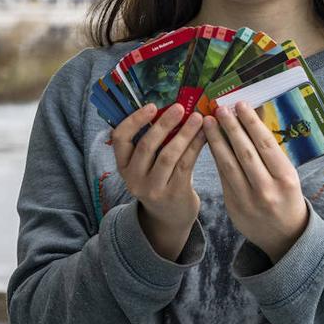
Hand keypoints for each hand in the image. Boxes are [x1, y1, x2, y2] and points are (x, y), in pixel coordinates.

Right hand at [112, 103, 206, 260]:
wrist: (169, 217)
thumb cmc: (159, 180)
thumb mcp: (146, 165)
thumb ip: (152, 142)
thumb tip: (171, 107)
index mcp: (124, 165)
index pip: (120, 138)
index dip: (134, 120)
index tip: (152, 106)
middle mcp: (134, 178)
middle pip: (147, 146)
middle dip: (165, 123)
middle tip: (180, 107)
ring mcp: (153, 189)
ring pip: (168, 155)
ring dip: (184, 133)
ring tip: (198, 117)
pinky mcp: (173, 194)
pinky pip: (185, 165)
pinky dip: (195, 147)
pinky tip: (204, 135)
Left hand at [203, 102, 307, 262]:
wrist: (284, 236)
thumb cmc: (287, 197)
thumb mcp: (287, 174)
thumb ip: (270, 150)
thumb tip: (255, 116)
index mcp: (286, 178)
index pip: (266, 145)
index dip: (251, 123)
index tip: (241, 104)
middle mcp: (267, 189)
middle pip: (245, 152)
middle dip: (231, 127)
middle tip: (220, 108)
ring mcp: (248, 200)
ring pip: (229, 164)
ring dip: (216, 140)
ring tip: (208, 121)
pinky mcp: (233, 206)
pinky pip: (222, 177)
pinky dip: (216, 157)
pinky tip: (209, 142)